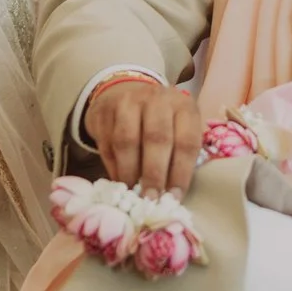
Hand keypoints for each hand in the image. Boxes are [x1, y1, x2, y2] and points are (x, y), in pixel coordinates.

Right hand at [86, 77, 204, 194]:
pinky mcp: (104, 110)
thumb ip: (178, 153)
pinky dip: (113, 165)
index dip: (181, 172)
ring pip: (128, 140)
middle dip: (154, 174)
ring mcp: (129, 101)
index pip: (186, 141)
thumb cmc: (159, 120)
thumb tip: (172, 194)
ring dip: (130, 171)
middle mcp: (157, 99)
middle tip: (151, 199)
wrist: (125, 91)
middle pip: (157, 138)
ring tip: (133, 191)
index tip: (174, 197)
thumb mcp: (177, 127)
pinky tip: (119, 179)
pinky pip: (107, 142)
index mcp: (183, 106)